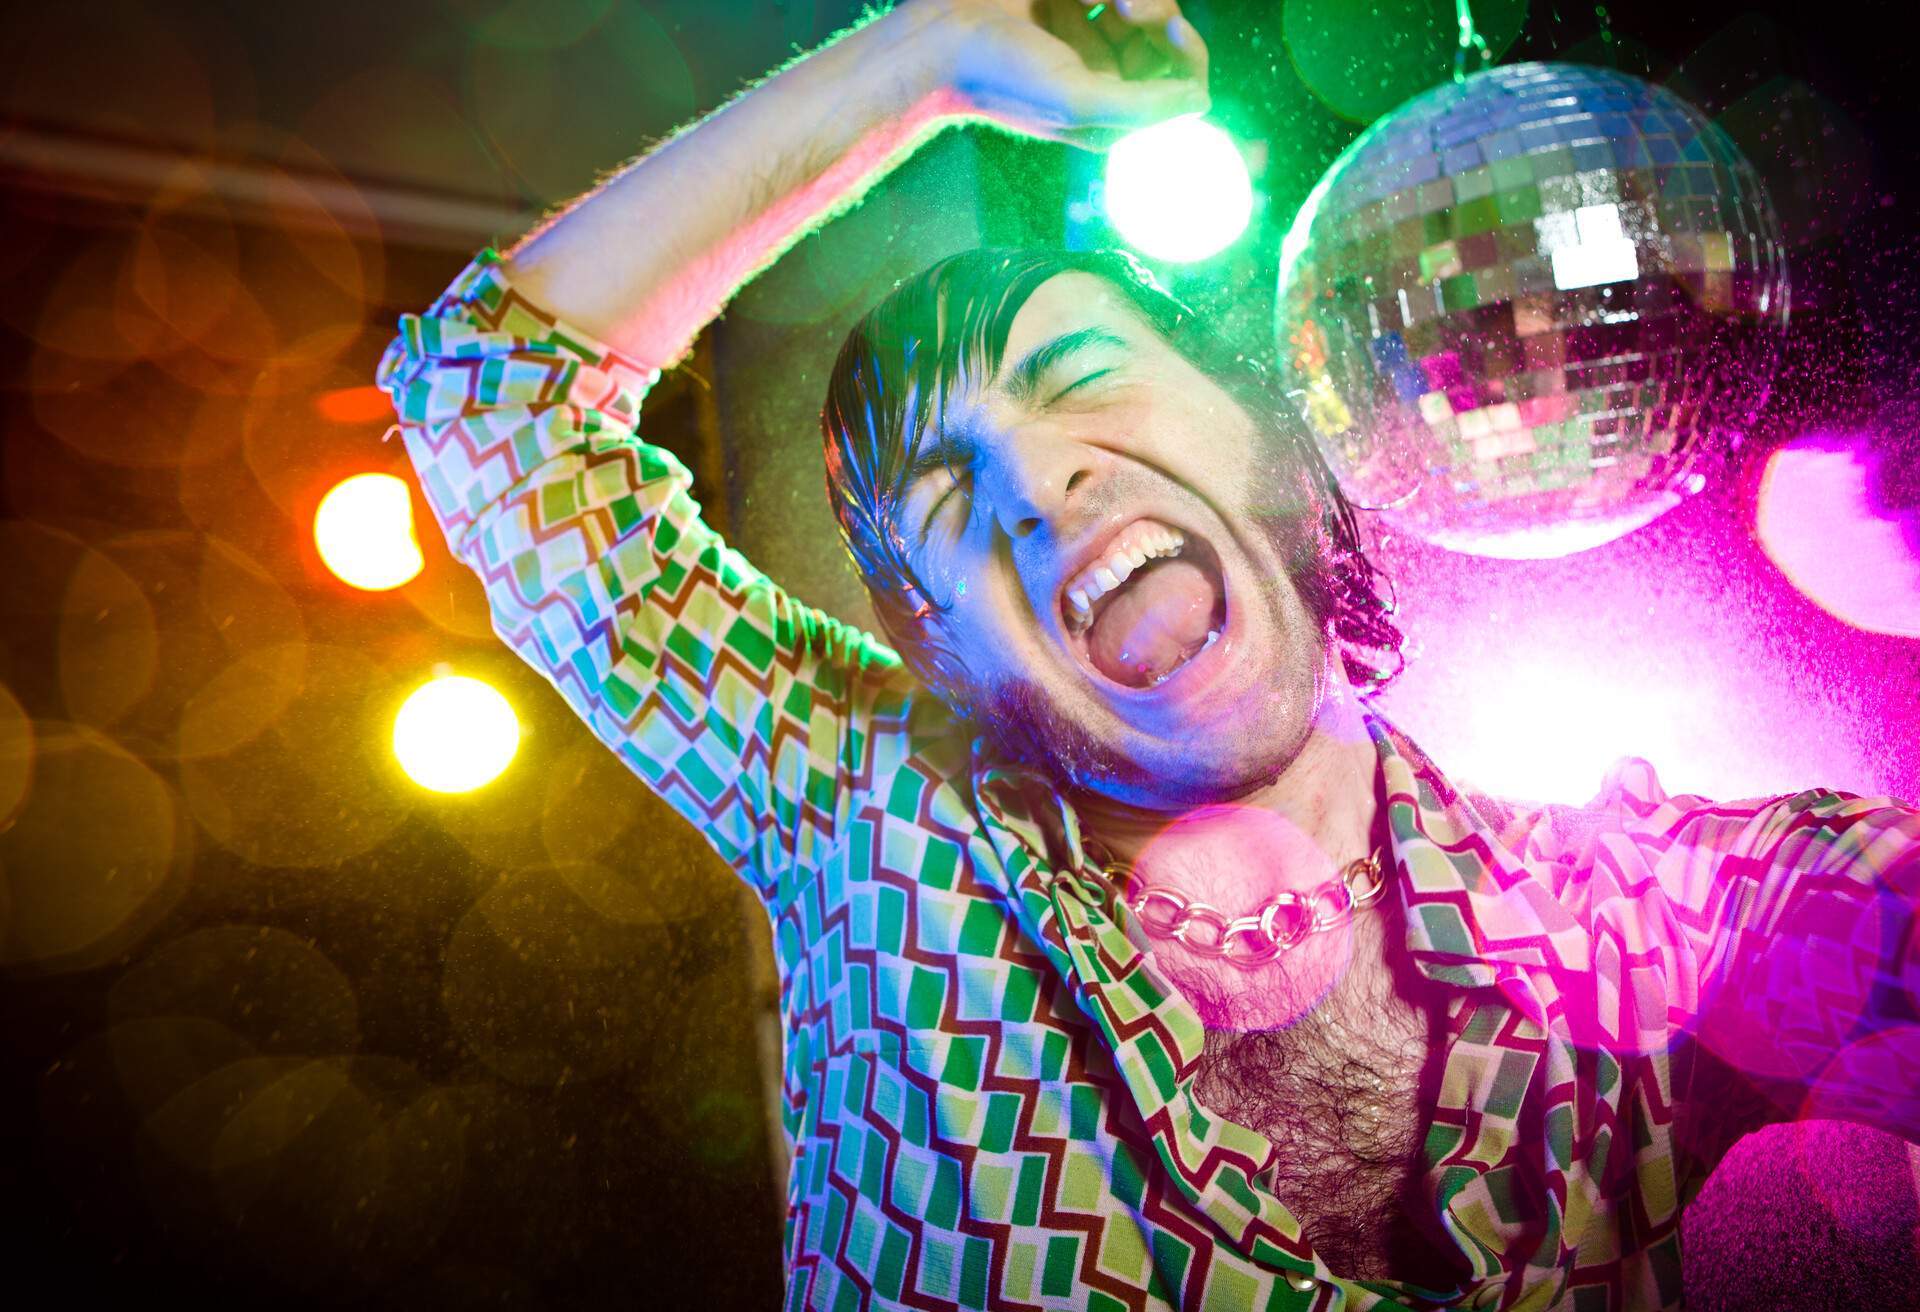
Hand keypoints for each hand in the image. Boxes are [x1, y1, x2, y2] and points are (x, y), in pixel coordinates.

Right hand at [917, 0, 1209, 148]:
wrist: (937, 37)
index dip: (1190, 56)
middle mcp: (1105, 72)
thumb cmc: (1000, 77)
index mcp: (1110, 110)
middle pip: (1167, 36)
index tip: (1173, 30)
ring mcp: (1087, 33)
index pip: (1181, 84)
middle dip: (1158, 14)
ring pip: (1144, 2)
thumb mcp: (1077, 101)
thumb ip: (1144, 107)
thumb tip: (1201, 102)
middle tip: (1127, 6)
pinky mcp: (1069, 0)